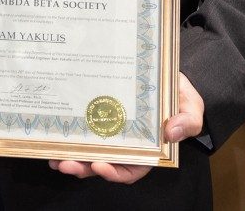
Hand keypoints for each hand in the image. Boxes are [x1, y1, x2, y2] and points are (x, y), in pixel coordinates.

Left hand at [48, 72, 203, 183]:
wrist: (163, 71)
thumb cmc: (179, 93)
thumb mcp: (191, 106)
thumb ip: (188, 120)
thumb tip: (173, 133)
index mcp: (147, 149)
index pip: (130, 170)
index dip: (114, 173)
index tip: (99, 166)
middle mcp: (125, 144)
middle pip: (103, 163)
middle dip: (83, 168)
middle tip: (65, 164)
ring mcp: (109, 132)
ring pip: (88, 151)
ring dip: (70, 157)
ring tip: (54, 158)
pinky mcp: (96, 115)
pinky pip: (81, 130)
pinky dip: (68, 135)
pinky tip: (53, 136)